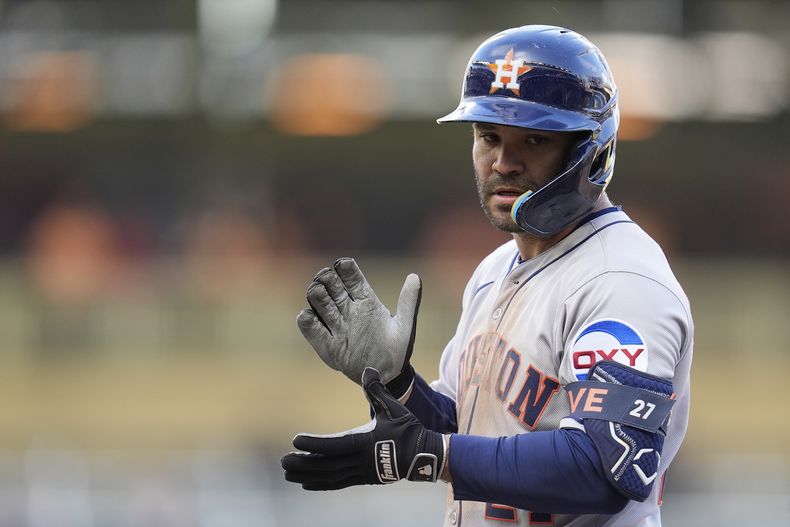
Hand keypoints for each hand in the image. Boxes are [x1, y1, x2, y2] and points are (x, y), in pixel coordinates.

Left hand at [281, 368, 445, 489]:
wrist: (423, 455)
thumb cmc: (406, 429)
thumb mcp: (393, 408)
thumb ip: (376, 390)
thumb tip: (368, 369)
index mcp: (365, 442)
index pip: (335, 444)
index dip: (315, 444)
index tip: (295, 440)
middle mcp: (360, 461)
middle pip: (327, 465)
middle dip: (304, 463)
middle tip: (284, 461)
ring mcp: (361, 472)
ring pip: (329, 476)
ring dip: (308, 474)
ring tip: (288, 472)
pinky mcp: (362, 479)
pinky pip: (337, 483)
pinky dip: (320, 483)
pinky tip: (306, 483)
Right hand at [296, 257, 420, 386]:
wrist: (386, 376)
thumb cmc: (396, 350)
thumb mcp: (405, 327)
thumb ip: (408, 302)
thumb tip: (415, 276)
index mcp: (366, 300)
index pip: (351, 276)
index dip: (345, 267)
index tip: (343, 265)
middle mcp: (348, 309)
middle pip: (329, 282)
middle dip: (325, 277)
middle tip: (327, 280)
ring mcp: (335, 324)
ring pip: (317, 299)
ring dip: (316, 294)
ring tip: (322, 298)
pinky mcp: (325, 342)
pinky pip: (309, 325)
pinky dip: (307, 319)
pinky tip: (311, 317)